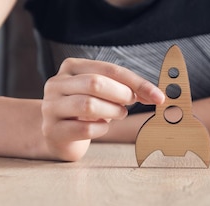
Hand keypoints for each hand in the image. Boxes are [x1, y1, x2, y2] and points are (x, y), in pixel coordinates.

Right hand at [41, 58, 164, 160]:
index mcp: (71, 67)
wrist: (58, 134)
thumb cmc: (85, 111)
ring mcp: (51, 107)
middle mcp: (57, 83)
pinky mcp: (52, 130)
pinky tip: (102, 127)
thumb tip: (156, 95)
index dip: (137, 82)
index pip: (109, 69)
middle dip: (121, 95)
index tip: (158, 96)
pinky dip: (101, 129)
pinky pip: (85, 129)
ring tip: (118, 114)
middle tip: (130, 104)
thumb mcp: (103, 93)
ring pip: (89, 105)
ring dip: (112, 112)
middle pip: (95, 83)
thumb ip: (125, 89)